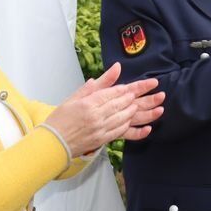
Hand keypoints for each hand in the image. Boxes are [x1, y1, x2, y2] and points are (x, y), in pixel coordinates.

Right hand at [43, 63, 164, 152]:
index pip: (113, 93)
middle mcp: (96, 116)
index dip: (129, 89)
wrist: (52, 142)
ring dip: (142, 114)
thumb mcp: (76, 96)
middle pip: (123, 105)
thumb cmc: (61, 118)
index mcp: (88, 103)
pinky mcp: (102, 140)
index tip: (144, 85)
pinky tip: (146, 128)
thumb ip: (98, 83)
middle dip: (142, 99)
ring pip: (125, 119)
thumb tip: (115, 68)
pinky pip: (122, 134)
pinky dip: (135, 131)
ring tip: (156, 108)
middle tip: (158, 94)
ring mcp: (100, 129)